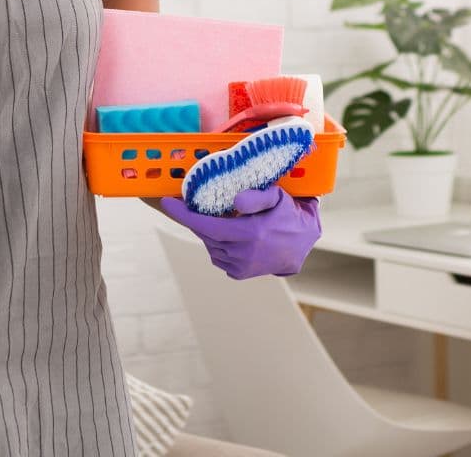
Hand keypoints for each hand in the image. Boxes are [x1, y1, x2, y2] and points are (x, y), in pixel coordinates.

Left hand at [160, 185, 320, 278]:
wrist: (302, 245)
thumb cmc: (289, 215)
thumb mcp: (278, 197)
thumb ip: (256, 197)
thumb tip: (235, 201)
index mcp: (249, 233)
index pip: (206, 225)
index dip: (184, 214)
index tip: (168, 202)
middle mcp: (242, 252)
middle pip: (205, 234)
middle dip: (197, 219)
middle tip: (195, 204)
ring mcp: (240, 266)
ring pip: (210, 245)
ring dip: (209, 232)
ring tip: (221, 219)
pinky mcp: (239, 273)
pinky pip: (218, 256)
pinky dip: (218, 245)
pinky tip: (230, 235)